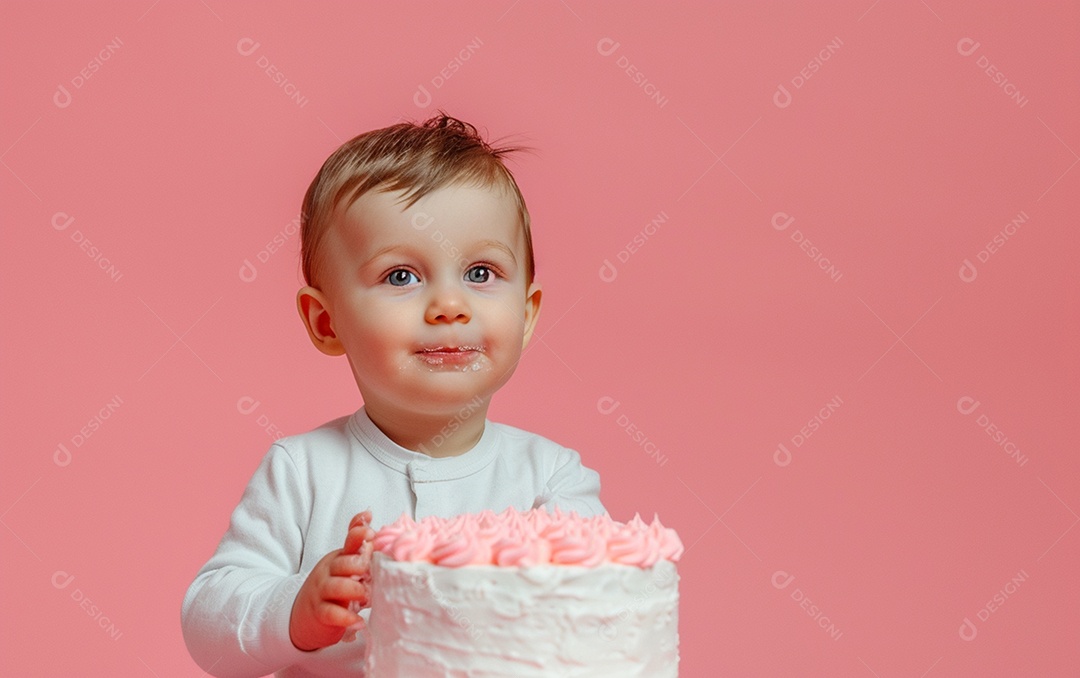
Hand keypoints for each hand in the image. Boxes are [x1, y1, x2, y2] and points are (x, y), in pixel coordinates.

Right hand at [289, 511, 375, 651]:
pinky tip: (358, 621)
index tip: (369, 532)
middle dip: (359, 565)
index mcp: (339, 558)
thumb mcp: (344, 563)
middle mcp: (329, 572)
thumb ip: (357, 544)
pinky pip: (331, 613)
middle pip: (343, 563)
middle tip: (370, 573)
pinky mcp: (319, 613)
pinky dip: (346, 618)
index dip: (358, 536)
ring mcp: (322, 592)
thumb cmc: (332, 587)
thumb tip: (367, 514)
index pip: (349, 542)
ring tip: (367, 598)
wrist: (303, 616)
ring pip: (337, 586)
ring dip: (355, 590)